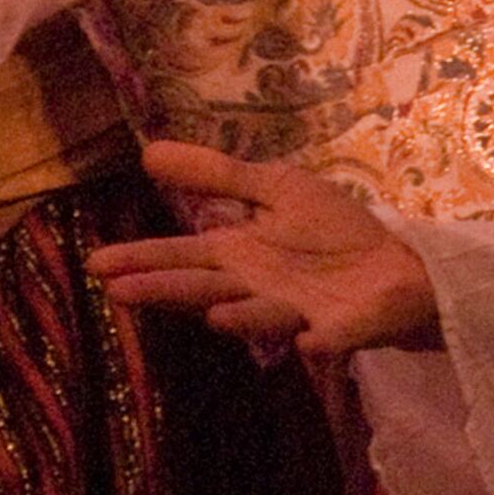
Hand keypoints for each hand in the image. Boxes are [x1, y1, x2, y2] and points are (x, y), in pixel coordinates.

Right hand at [87, 140, 442, 356]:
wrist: (396, 265)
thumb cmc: (332, 231)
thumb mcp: (274, 188)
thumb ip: (217, 176)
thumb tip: (148, 152)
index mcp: (240, 252)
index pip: (182, 255)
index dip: (142, 259)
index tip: (96, 265)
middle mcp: (258, 287)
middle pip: (206, 286)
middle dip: (168, 290)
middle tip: (119, 293)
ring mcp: (298, 312)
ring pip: (262, 314)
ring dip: (243, 316)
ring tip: (214, 313)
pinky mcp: (341, 329)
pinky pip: (330, 337)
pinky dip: (322, 341)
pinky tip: (310, 341)